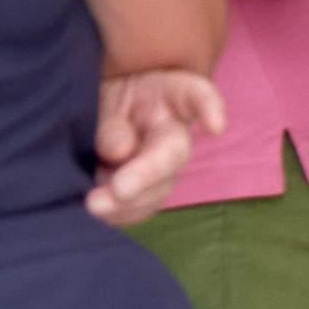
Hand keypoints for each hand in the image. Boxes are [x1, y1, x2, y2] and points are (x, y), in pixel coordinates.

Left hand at [91, 70, 226, 225]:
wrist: (94, 114)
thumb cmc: (101, 98)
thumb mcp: (98, 96)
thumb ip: (109, 122)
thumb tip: (120, 151)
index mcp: (168, 94)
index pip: (195, 94)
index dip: (210, 109)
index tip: (215, 126)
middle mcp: (173, 130)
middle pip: (174, 151)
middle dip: (147, 175)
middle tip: (118, 190)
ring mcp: (163, 162)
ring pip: (161, 186)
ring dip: (131, 203)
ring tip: (97, 207)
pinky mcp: (146, 188)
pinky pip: (143, 206)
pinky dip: (123, 214)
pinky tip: (104, 214)